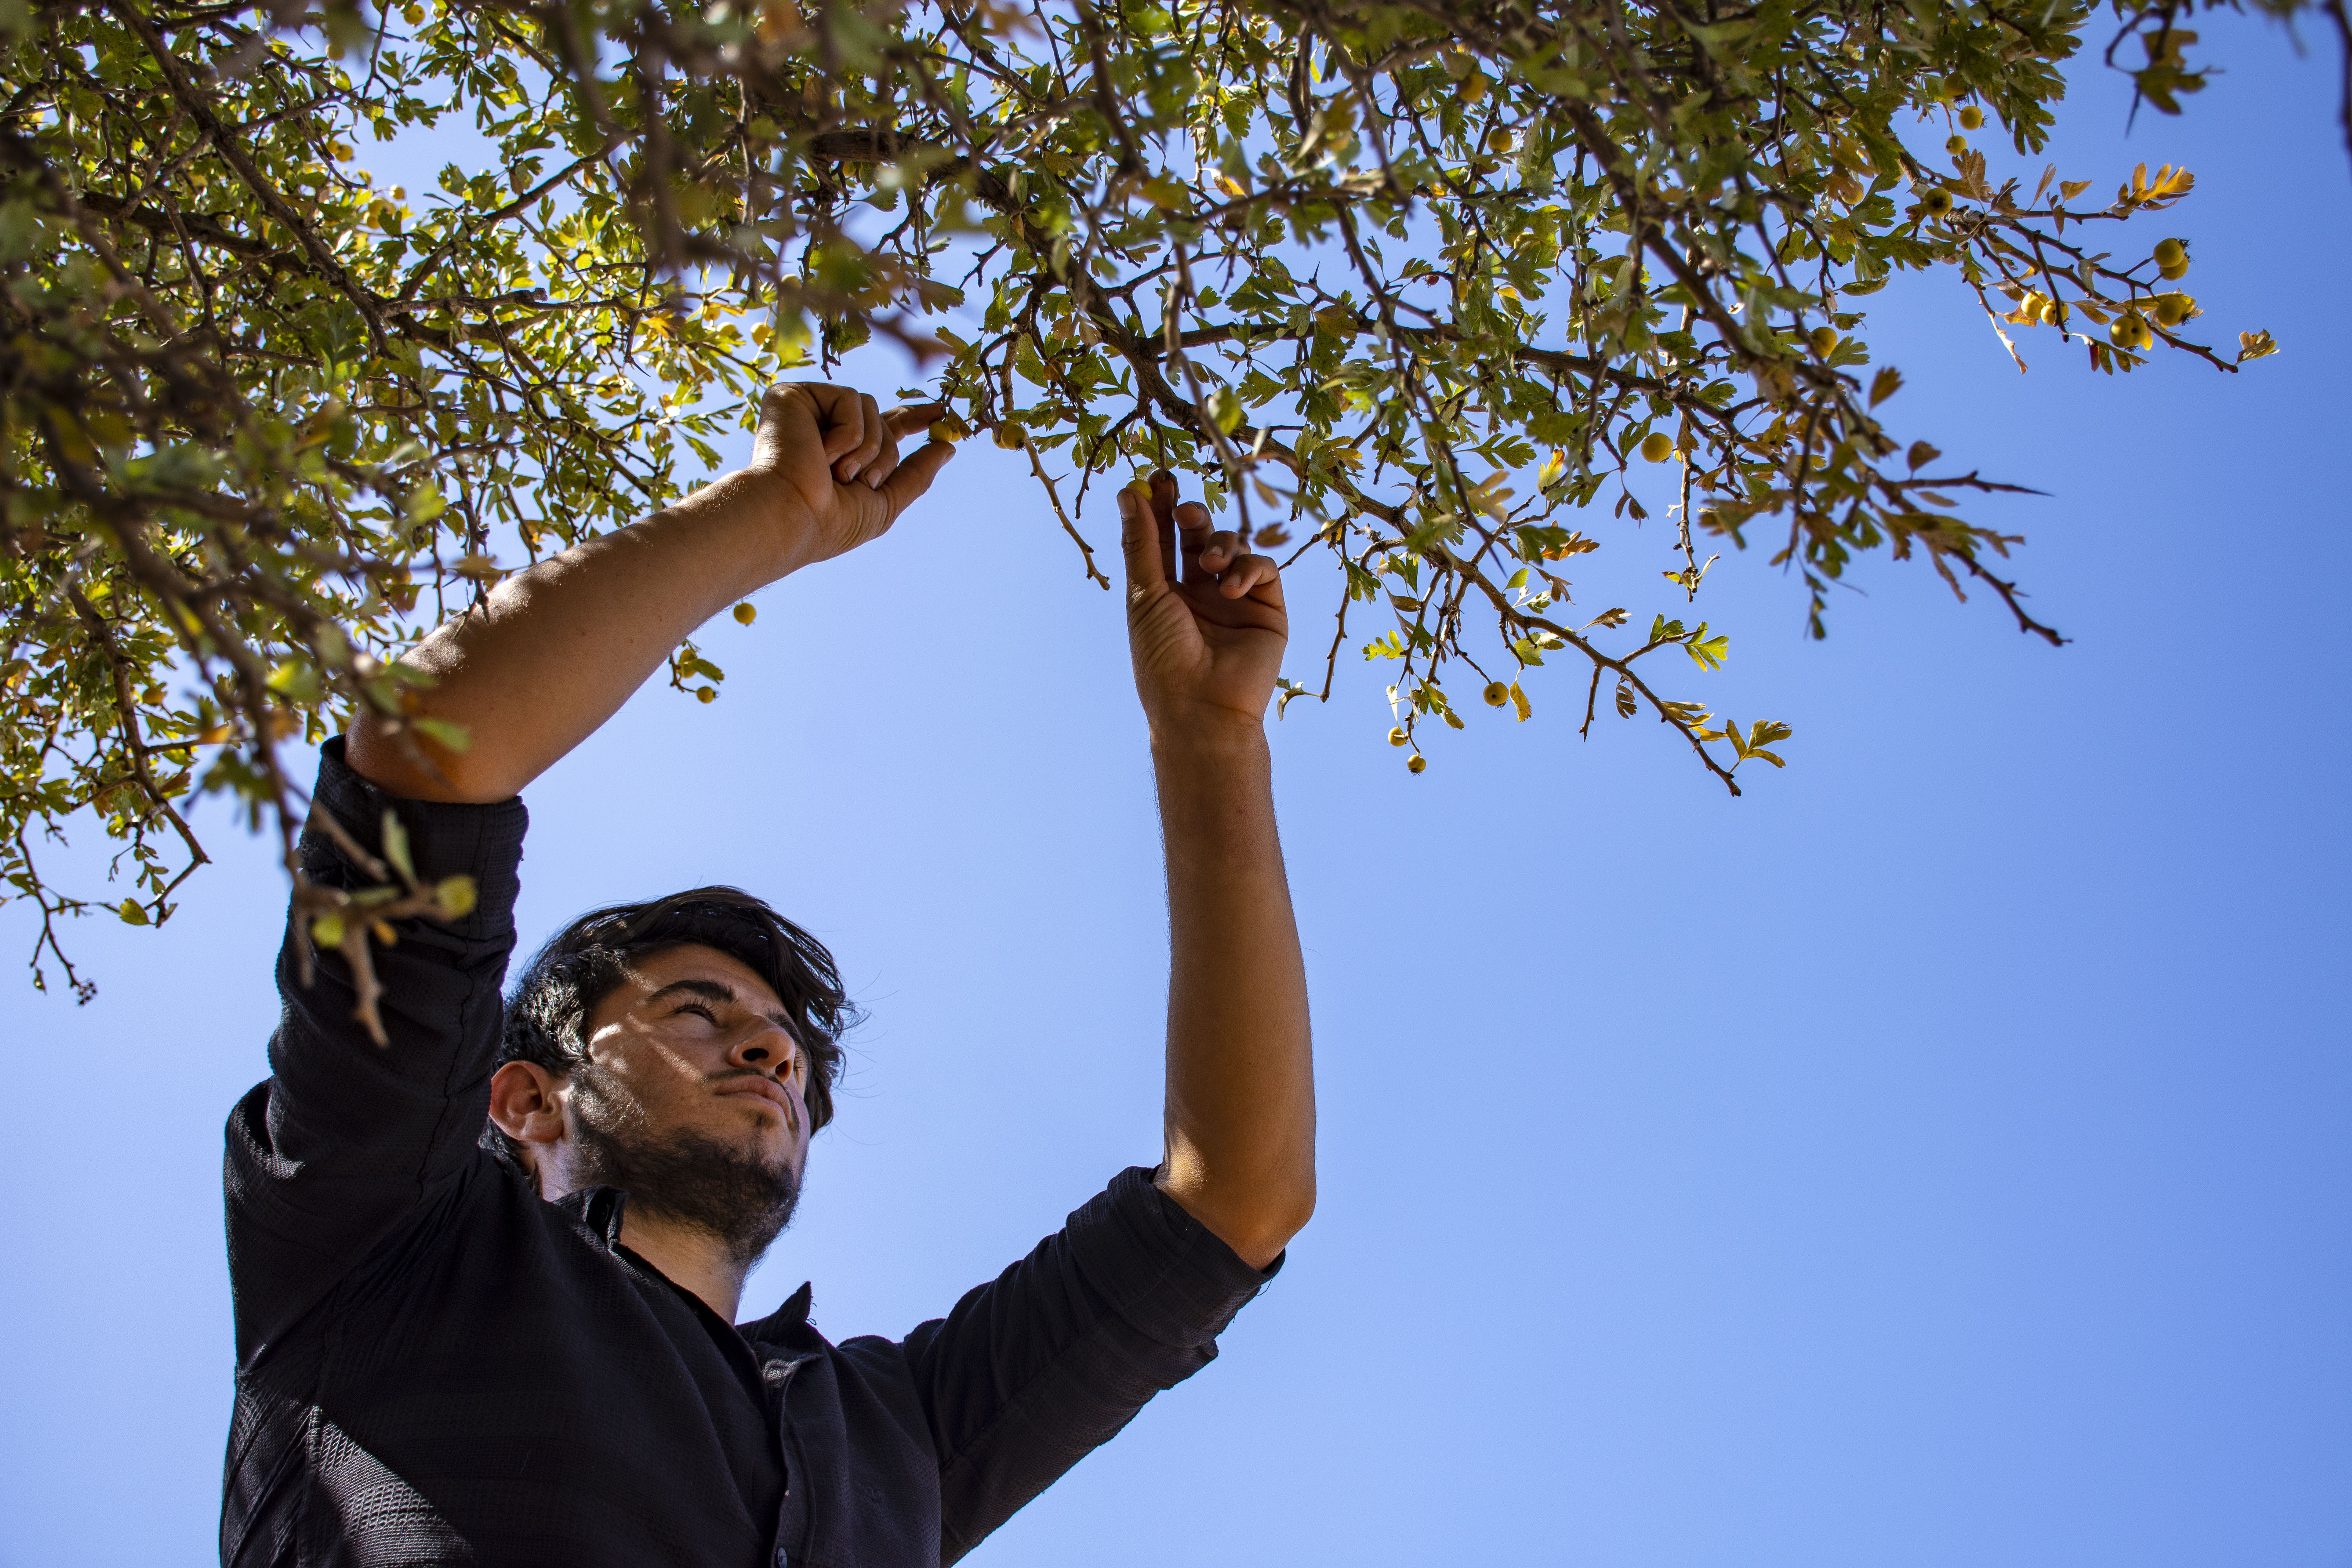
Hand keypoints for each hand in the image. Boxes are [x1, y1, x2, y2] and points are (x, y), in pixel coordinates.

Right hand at [745, 383, 956, 568]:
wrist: (790, 517)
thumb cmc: (830, 521)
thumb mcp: (884, 503)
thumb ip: (916, 474)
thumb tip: (949, 447)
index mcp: (844, 453)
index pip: (885, 426)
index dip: (914, 419)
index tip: (941, 414)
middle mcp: (825, 428)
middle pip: (884, 420)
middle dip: (885, 455)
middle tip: (863, 481)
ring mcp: (809, 410)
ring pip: (871, 407)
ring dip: (867, 448)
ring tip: (838, 472)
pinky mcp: (794, 395)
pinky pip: (850, 399)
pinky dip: (847, 433)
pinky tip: (820, 453)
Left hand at [1118, 470, 1287, 735]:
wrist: (1202, 709)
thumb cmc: (1163, 659)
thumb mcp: (1145, 595)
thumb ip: (1142, 543)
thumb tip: (1128, 492)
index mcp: (1165, 592)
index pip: (1163, 538)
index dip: (1161, 507)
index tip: (1158, 478)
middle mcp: (1200, 593)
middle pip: (1198, 535)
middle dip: (1192, 516)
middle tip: (1184, 509)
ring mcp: (1234, 601)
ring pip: (1233, 546)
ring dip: (1219, 544)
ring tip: (1208, 565)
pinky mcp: (1266, 610)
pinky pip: (1263, 569)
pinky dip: (1248, 567)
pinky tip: (1230, 587)